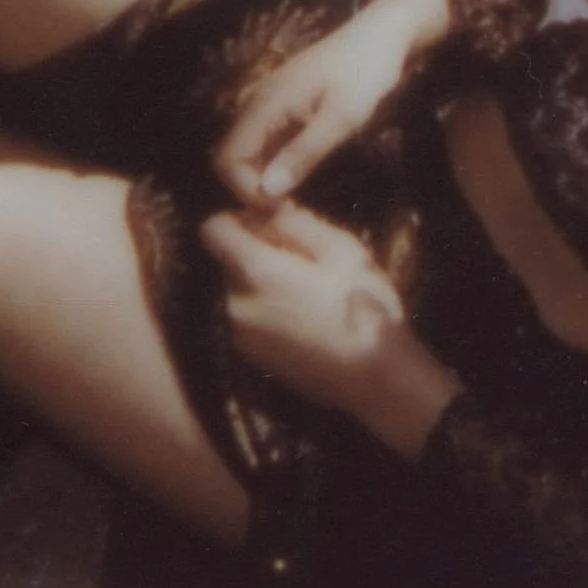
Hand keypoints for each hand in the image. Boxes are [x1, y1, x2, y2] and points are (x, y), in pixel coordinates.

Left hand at [201, 200, 458, 456]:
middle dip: (257, 250)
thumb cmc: (364, 306)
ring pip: (240, 289)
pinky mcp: (252, 357)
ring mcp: (241, 335)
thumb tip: (268, 208)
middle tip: (304, 257)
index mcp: (254, 272)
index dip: (239, 218)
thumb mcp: (341, 250)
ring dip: (264, 281)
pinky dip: (268, 308)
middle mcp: (235, 304)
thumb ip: (296, 223)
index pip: (213, 229)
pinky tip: (306, 317)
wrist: (374, 379)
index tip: (272, 223)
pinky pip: (249, 317)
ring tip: (310, 290)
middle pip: (228, 260)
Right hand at [215, 0, 449, 204]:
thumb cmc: (367, 74)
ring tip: (295, 201)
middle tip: (290, 210)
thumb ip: (303, 155)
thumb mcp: (342, 119)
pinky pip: (264, 142)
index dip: (247, 192)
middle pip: (231, 158)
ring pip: (247, 152)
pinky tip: (299, 178)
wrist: (384, 35)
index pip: (227, 160)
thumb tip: (266, 193)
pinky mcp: (281, 107)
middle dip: (252, 190)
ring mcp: (267, 103)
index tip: (283, 210)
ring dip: (263, 180)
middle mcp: (255, 102)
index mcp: (263, 104)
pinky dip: (274, 165)